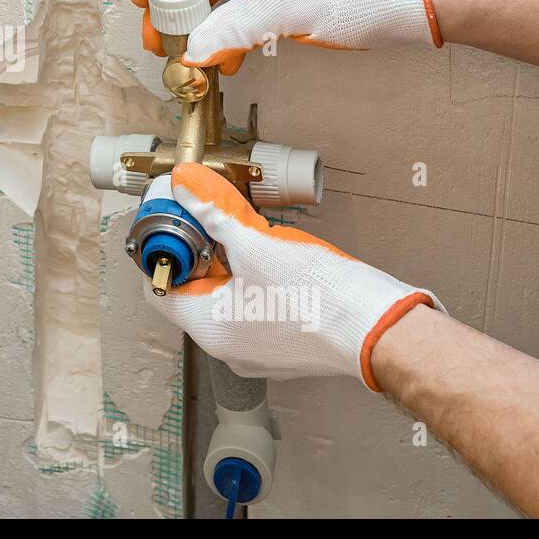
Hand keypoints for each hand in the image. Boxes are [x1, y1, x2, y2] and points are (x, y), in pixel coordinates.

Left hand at [146, 163, 442, 388]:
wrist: (378, 328)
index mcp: (208, 328)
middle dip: (201, 248)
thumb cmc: (318, 297)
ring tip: (245, 229)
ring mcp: (257, 348)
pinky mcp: (284, 343)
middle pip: (195, 289)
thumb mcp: (255, 243)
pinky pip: (255, 307)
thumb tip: (185, 189)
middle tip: (210, 214)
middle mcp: (227, 345)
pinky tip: (271, 254)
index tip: (173, 219)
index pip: (160, 286)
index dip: (162, 248)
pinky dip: (254, 279)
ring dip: (230, 260)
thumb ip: (213, 214)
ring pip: (227, 296)